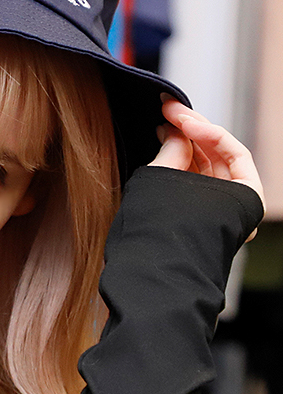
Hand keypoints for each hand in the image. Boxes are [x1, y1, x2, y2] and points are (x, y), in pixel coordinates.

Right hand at [151, 96, 264, 236]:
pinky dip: (177, 166)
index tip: (174, 115)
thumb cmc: (165, 238)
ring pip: (203, 170)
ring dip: (182, 147)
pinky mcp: (194, 219)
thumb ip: (173, 152)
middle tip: (166, 113)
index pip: (231, 150)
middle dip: (190, 133)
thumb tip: (174, 133)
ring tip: (160, 129)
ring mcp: (214, 214)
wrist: (147, 279)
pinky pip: (190, 185)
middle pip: (218, 158)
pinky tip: (161, 150)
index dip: (201, 127)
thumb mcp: (167, 183)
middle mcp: (234, 207)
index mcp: (245, 200)